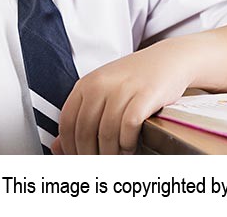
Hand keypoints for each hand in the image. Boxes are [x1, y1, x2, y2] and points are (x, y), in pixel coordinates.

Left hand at [51, 39, 194, 154]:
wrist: (168, 59)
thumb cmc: (135, 79)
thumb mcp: (103, 92)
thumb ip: (81, 116)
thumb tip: (58, 147)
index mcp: (86, 83)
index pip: (66, 123)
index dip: (70, 147)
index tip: (77, 159)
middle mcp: (101, 84)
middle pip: (85, 131)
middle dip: (89, 155)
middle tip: (97, 166)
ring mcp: (123, 88)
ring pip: (106, 133)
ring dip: (110, 153)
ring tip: (116, 159)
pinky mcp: (145, 94)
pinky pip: (128, 127)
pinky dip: (127, 143)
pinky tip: (130, 146)